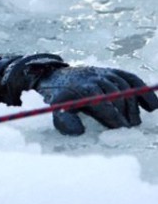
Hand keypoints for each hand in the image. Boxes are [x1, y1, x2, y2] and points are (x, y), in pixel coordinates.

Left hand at [35, 66, 157, 134]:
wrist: (56, 77)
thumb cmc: (58, 98)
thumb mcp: (55, 109)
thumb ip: (64, 121)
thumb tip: (79, 132)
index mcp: (81, 88)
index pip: (101, 101)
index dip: (113, 115)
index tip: (121, 128)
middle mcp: (94, 77)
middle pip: (116, 93)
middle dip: (125, 112)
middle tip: (130, 127)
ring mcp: (104, 72)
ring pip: (125, 86)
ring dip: (133, 105)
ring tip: (135, 122)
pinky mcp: (111, 71)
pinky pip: (131, 78)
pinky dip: (142, 90)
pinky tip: (151, 106)